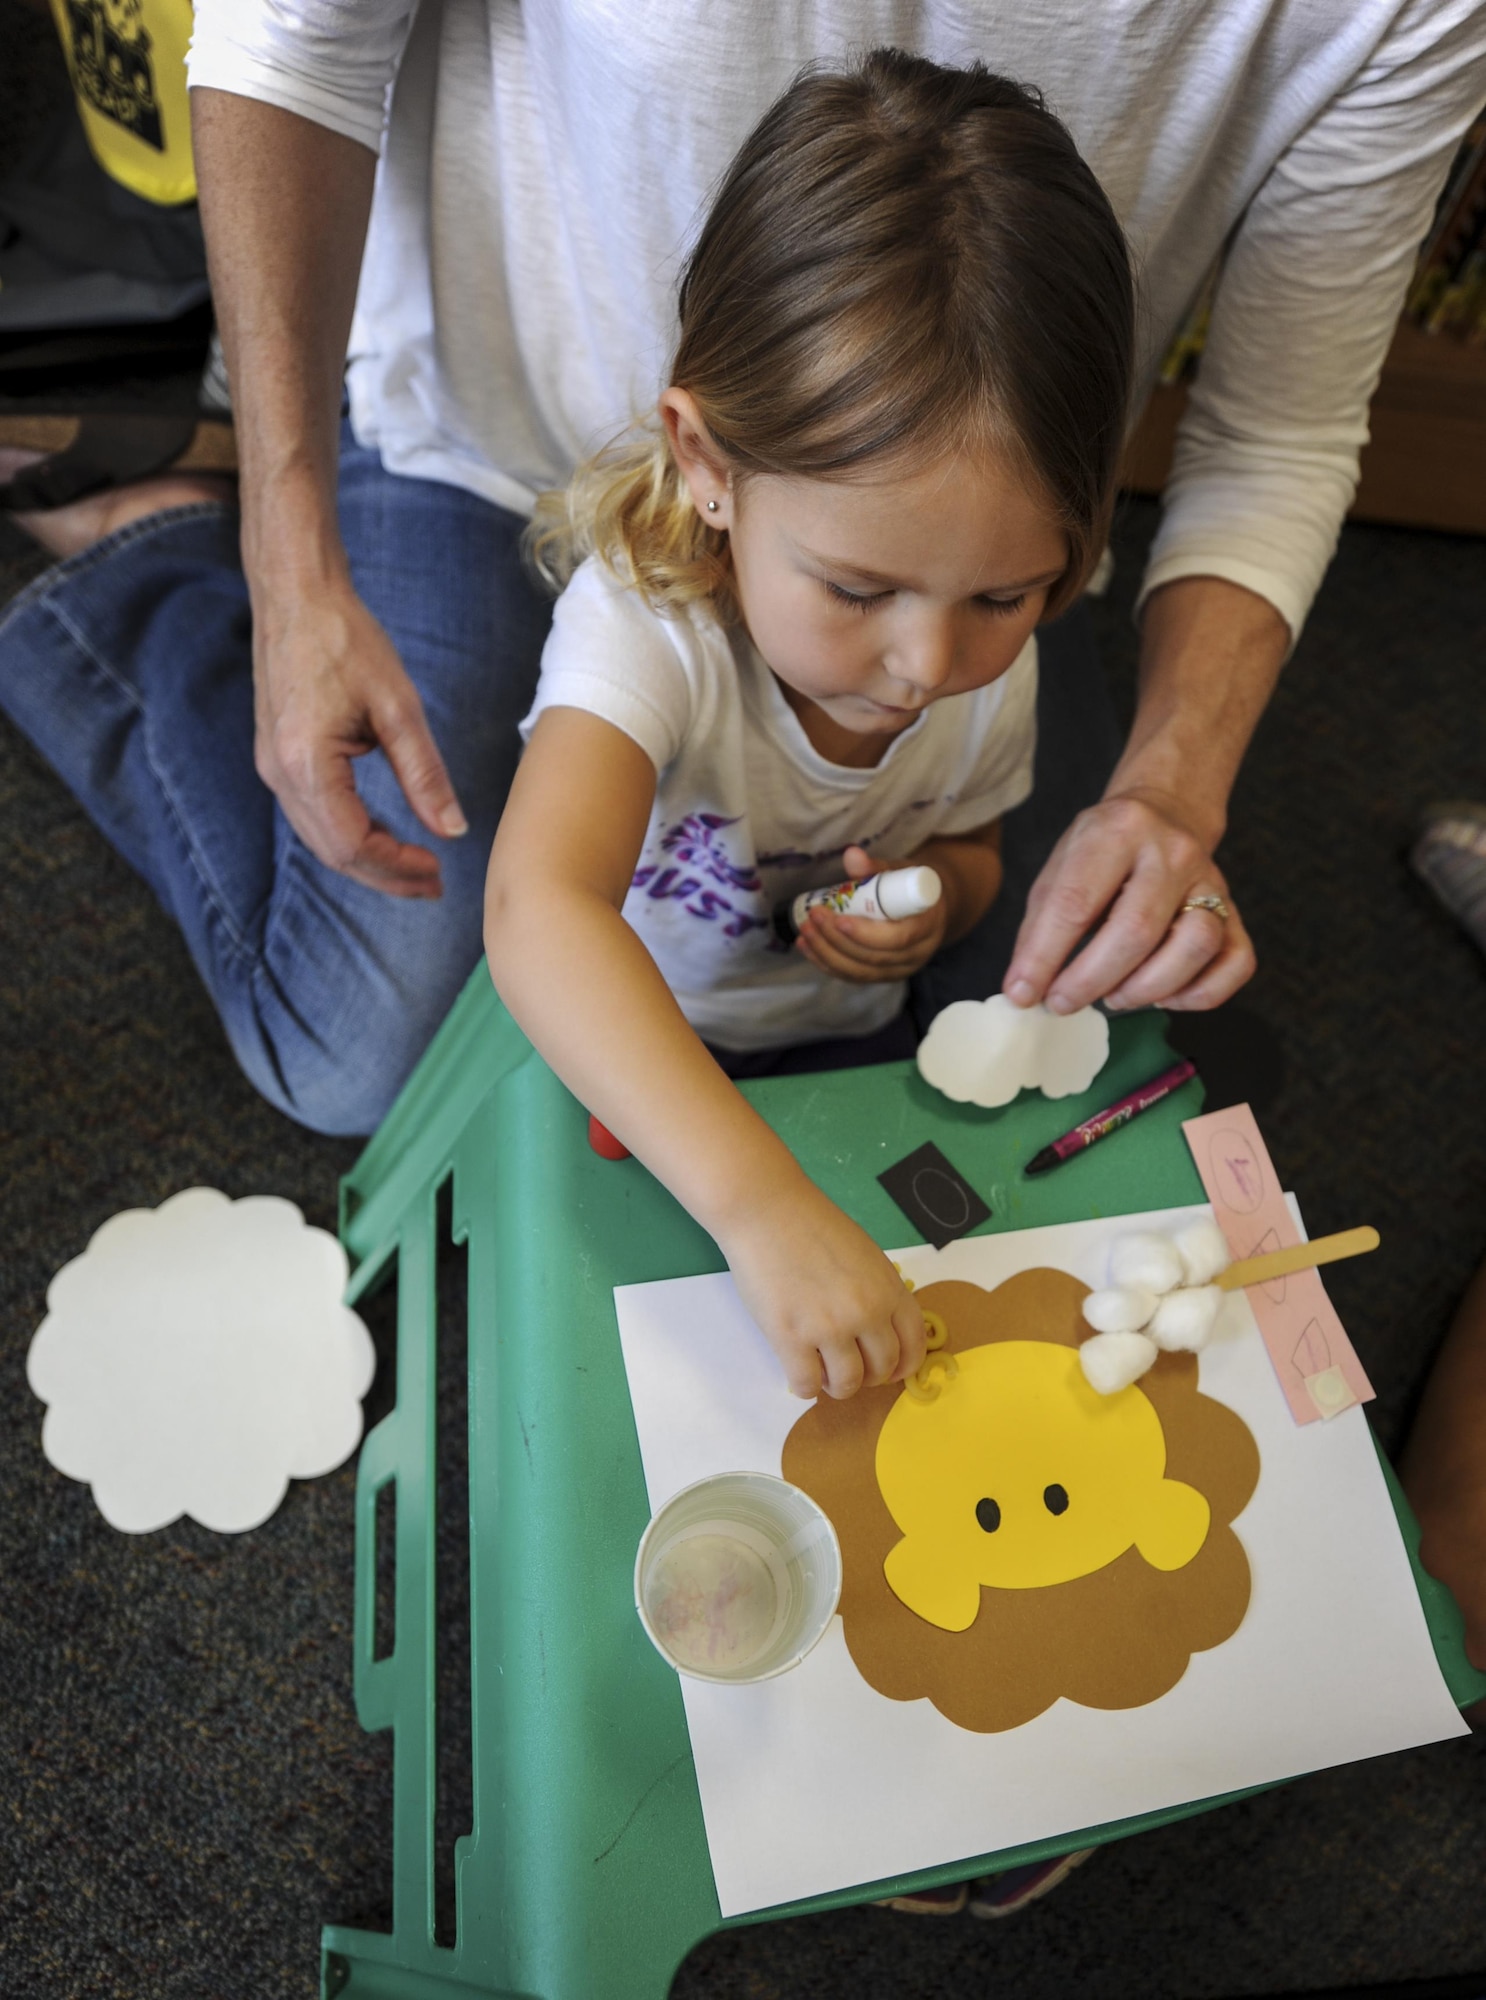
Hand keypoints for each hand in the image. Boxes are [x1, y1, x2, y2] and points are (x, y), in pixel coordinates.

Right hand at [252, 574, 467, 897]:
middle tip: (434, 886)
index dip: (398, 866)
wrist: (294, 594)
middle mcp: (279, 774)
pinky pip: (312, 816)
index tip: (439, 871)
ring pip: (320, 840)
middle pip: (333, 853)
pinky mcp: (276, 758)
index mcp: (306, 763)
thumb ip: (424, 774)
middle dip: (386, 876)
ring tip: (416, 870)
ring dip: (368, 861)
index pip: (353, 844)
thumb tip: (453, 830)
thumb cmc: (345, 639)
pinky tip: (384, 835)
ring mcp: (272, 767)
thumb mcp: (398, 707)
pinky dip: (349, 835)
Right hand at [718, 1177, 926, 1398]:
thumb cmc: (812, 1226)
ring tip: (824, 1373)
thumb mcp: (865, 1255)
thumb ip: (877, 1291)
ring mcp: (829, 1328)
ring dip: (838, 1386)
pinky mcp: (791, 1338)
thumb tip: (877, 1331)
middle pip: (882, 1369)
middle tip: (849, 1369)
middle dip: (868, 1377)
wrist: (767, 1210)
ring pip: (847, 1384)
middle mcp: (867, 1312)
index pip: (913, 1345)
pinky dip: (806, 1387)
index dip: (902, 1366)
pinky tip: (799, 1373)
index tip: (888, 1371)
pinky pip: (806, 1385)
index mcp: (889, 1289)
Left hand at [794, 845, 946, 984]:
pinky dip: (826, 963)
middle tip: (814, 916)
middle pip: (873, 957)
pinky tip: (807, 946)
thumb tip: (851, 854)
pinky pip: (852, 976)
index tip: (839, 919)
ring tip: (806, 930)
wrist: (925, 907)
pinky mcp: (882, 976)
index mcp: (926, 926)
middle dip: (837, 940)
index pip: (897, 939)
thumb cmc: (909, 886)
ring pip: (860, 971)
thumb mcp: (898, 871)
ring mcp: (898, 969)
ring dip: (827, 952)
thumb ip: (875, 867)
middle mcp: (916, 954)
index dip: (865, 934)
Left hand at [1004, 789, 1255, 1013]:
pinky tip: (1162, 994)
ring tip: (1113, 996)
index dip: (1044, 956)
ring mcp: (1212, 882)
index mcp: (1117, 830)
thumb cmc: (1103, 851)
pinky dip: (1197, 994)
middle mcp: (1172, 852)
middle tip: (1062, 1003)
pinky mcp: (1235, 913)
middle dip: (1091, 980)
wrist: (1166, 815)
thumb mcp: (1060, 869)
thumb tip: (1024, 990)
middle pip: (1137, 930)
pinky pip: (1236, 964)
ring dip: (1145, 988)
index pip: (1076, 902)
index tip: (1022, 993)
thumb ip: (1040, 927)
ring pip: (1194, 946)